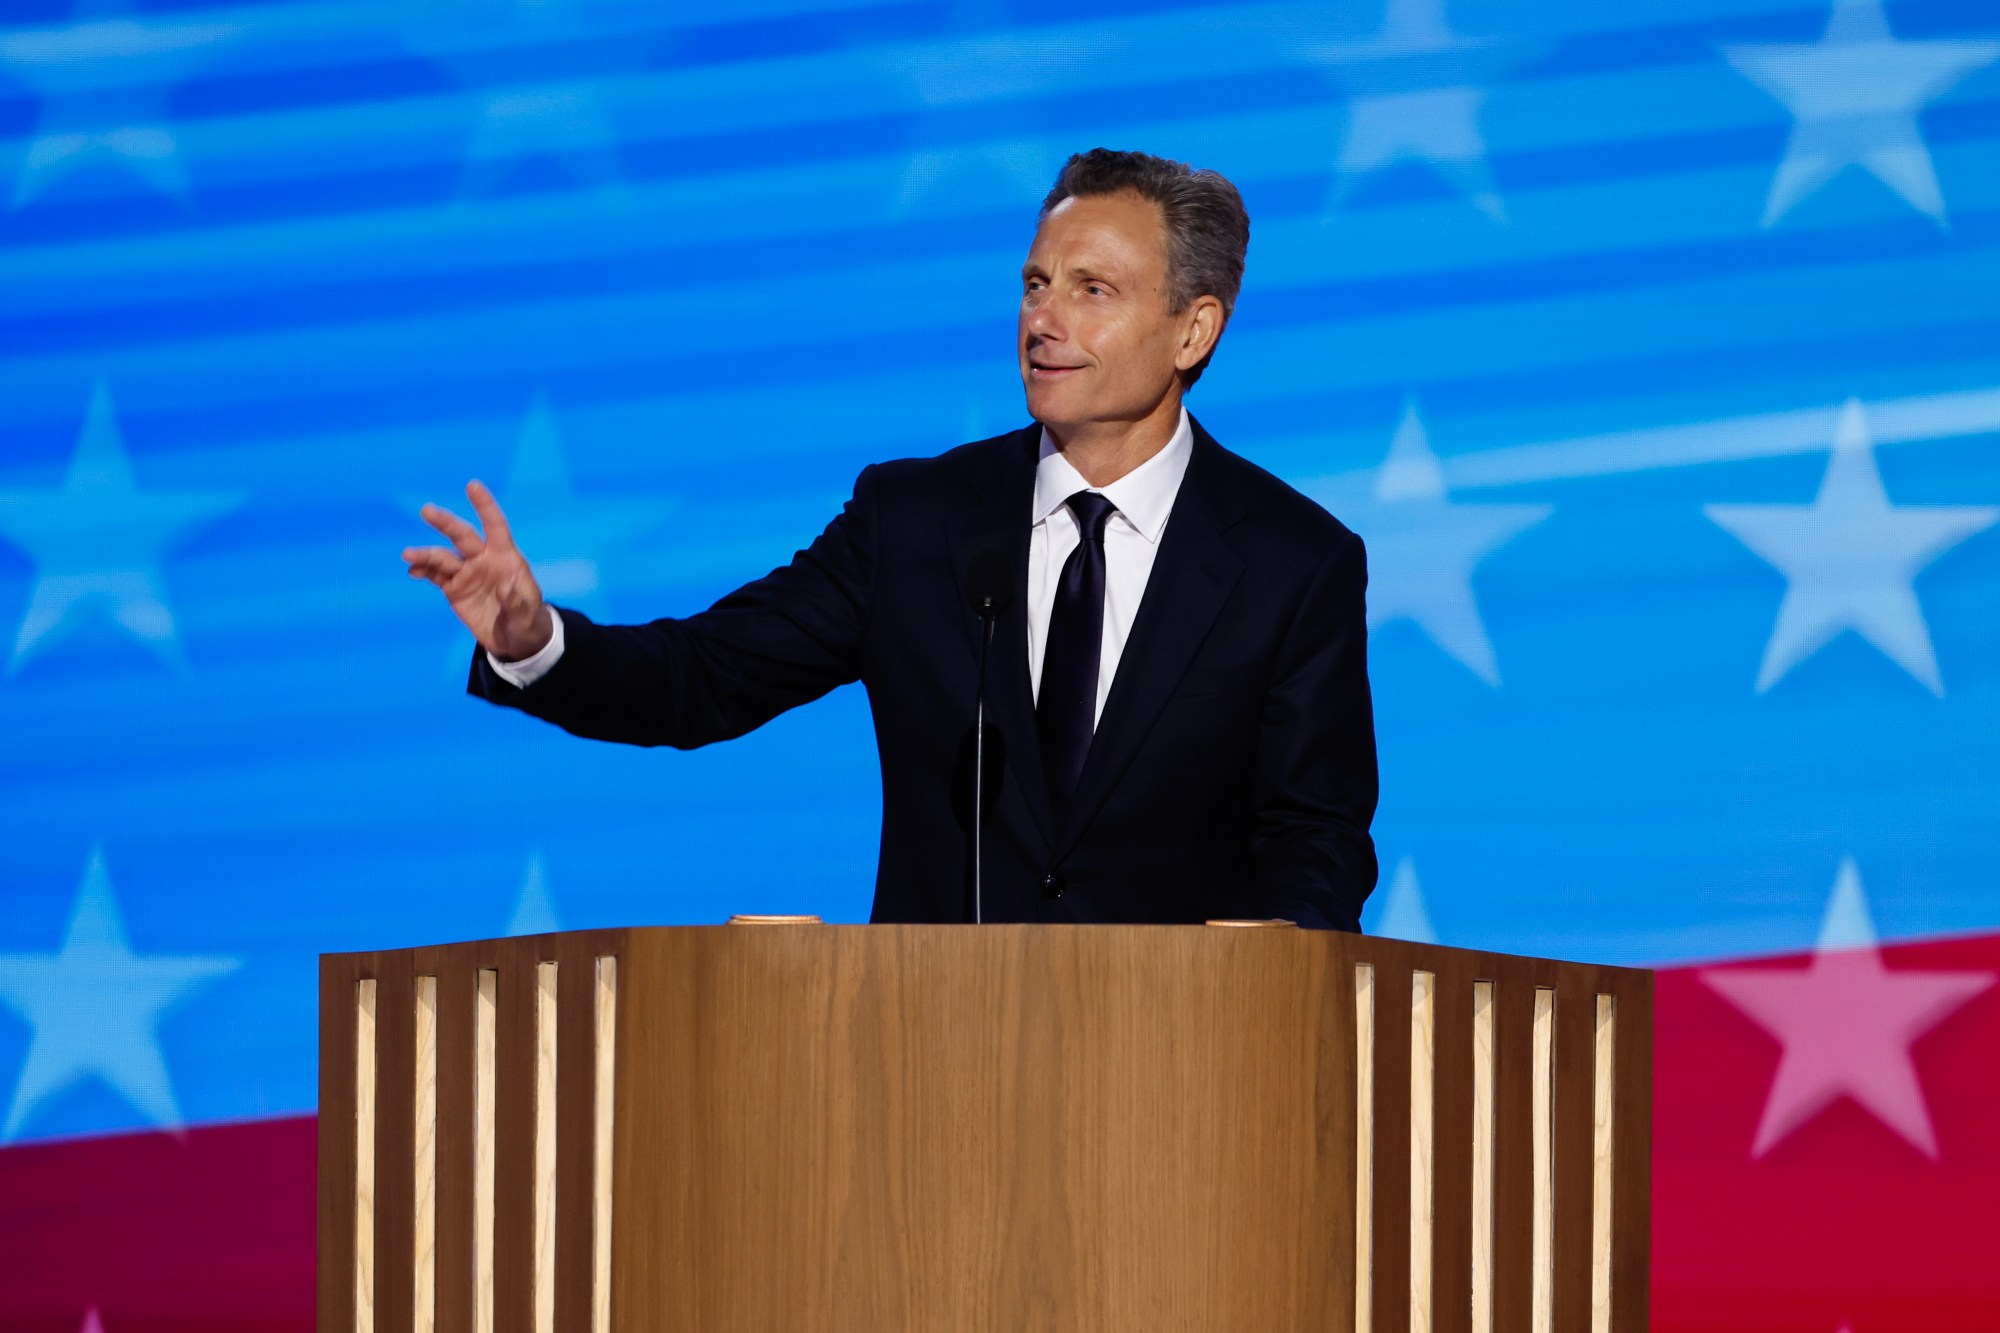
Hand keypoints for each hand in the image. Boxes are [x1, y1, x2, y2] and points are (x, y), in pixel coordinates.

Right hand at [403, 480, 554, 662]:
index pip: (496, 526)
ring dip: (426, 554)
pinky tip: (412, 571)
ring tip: (409, 555)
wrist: (515, 641)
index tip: (472, 485)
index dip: (485, 507)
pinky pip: (434, 575)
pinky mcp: (453, 589)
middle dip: (445, 523)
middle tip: (427, 511)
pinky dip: (422, 571)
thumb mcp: (528, 614)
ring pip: (443, 557)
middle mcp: (483, 560)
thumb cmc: (528, 621)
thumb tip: (507, 587)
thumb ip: (518, 601)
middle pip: (462, 536)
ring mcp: (466, 573)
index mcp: (506, 558)